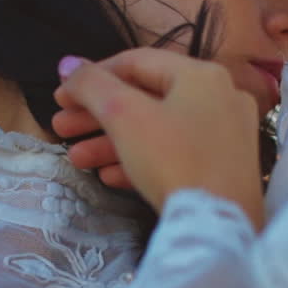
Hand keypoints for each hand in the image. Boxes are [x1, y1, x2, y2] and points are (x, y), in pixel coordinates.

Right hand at [53, 50, 265, 231]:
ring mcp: (226, 135)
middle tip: (61, 128)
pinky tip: (108, 177)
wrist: (218, 225)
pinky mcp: (224, 169)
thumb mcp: (124, 115)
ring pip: (158, 129)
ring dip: (113, 142)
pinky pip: (176, 154)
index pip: (136, 62)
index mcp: (200, 74)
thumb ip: (92, 85)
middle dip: (98, 115)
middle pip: (146, 98)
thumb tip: (67, 64)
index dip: (92, 77)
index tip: (60, 97)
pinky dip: (141, 160)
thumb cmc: (172, 159)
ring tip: (76, 159)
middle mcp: (220, 97)